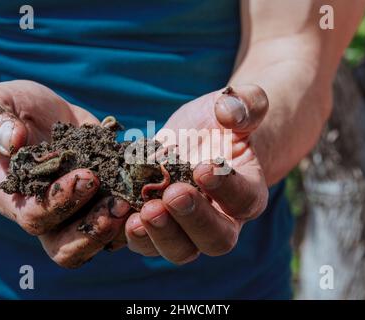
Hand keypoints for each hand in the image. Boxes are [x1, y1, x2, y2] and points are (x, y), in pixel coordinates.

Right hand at [0, 80, 130, 267]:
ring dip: (122, 225)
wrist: (32, 113)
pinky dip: (140, 205)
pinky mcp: (102, 196)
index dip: (61, 203)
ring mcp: (78, 209)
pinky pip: (122, 215)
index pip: (36, 217)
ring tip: (143, 201)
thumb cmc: (7, 112)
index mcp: (17, 199)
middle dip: (95, 229)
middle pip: (67, 246)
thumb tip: (14, 139)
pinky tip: (156, 185)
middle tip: (120, 204)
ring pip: (99, 240)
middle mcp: (48, 214)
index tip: (87, 177)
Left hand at [124, 85, 268, 263]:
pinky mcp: (156, 225)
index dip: (227, 188)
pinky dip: (130, 234)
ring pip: (179, 250)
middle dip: (193, 220)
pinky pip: (145, 241)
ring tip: (141, 214)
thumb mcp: (238, 104)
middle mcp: (220, 219)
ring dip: (160, 236)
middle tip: (172, 195)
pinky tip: (117, 214)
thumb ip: (245, 104)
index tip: (204, 168)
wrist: (198, 136)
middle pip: (216, 239)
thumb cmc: (221, 122)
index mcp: (247, 191)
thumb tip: (229, 112)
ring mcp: (186, 228)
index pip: (244, 199)